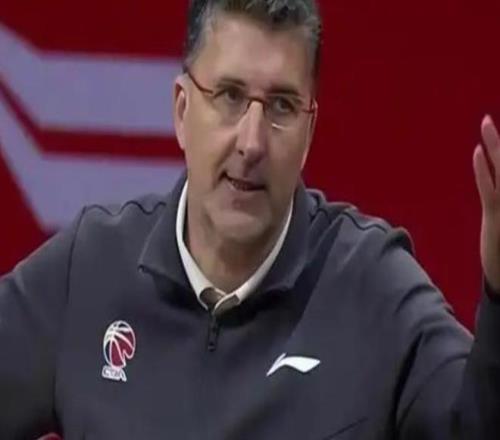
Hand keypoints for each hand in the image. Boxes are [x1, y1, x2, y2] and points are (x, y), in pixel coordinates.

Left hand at [474, 115, 499, 291]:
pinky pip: (490, 189)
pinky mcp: (497, 216)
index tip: (490, 130)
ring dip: (494, 144)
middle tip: (486, 118)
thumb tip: (492, 173)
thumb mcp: (499, 216)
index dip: (499, 148)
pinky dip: (482, 171)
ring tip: (485, 122)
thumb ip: (495, 191)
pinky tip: (476, 153)